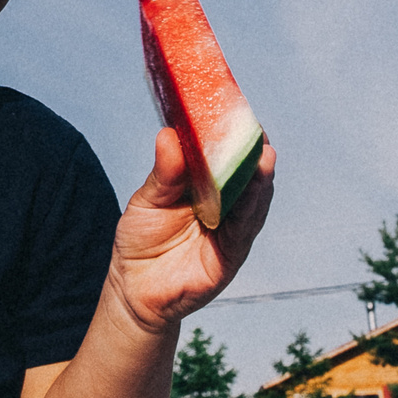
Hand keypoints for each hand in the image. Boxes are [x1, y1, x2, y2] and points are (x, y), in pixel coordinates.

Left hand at [110, 127, 275, 331]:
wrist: (134, 291)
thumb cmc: (140, 241)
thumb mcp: (147, 201)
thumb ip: (163, 173)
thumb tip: (168, 134)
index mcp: (204, 186)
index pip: (223, 154)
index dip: (230, 132)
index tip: (233, 106)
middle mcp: (224, 204)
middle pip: (246, 173)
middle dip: (252, 150)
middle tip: (254, 127)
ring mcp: (231, 228)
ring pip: (253, 198)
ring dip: (260, 176)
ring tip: (264, 154)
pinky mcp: (231, 254)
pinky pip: (245, 228)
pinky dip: (251, 208)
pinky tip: (256, 189)